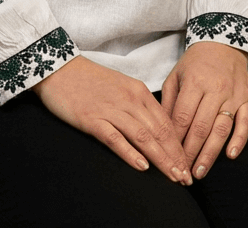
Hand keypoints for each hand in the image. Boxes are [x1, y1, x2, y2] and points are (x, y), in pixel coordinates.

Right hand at [32, 55, 192, 183]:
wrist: (60, 69)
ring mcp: (111, 109)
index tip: (186, 164)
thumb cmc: (90, 81)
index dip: (178, 145)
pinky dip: (130, 153)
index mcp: (138, 90)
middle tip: (185, 178)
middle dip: (175, 157)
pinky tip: (142, 166)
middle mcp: (129, 99)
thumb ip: (138, 105)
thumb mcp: (121, 87)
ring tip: (172, 176)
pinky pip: (115, 138)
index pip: (165, 122)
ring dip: (160, 159)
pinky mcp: (92, 119)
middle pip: (158, 132)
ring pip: (143, 137)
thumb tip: (155, 130)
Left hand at [160, 41, 247, 179]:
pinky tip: (230, 155)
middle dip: (190, 153)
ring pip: (221, 129)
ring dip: (210, 153)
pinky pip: (245, 123)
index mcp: (195, 82)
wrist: (224, 43)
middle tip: (182, 173)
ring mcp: (233, 96)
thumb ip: (168, 100)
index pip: (183, 117)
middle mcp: (215, 90)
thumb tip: (160, 128)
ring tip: (200, 171)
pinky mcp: (247, 100)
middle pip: (201, 127)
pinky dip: (239, 141)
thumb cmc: (196, 62)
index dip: (175, 139)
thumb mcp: (177, 75)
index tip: (167, 157)